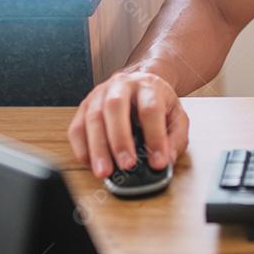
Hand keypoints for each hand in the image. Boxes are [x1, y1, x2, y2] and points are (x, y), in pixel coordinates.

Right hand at [67, 70, 189, 179]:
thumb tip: (167, 159)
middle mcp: (122, 85)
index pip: (150, 109)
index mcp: (148, 86)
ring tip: (105, 171)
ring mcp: (100, 94)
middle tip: (127, 165)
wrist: (140, 82)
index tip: (158, 162)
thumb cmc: (157, 101)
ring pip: (93, 118)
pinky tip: (91, 163)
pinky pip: (77, 128)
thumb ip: (176, 138)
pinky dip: (82, 148)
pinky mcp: (84, 106)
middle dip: (120, 140)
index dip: (154, 137)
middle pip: (115, 107)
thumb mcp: (176, 116)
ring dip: (98, 148)